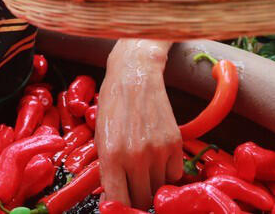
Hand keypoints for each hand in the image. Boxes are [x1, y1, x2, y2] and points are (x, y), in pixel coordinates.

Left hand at [97, 40, 181, 208]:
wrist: (135, 75)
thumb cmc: (113, 104)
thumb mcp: (101, 137)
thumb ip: (107, 170)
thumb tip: (114, 197)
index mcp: (111, 155)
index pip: (119, 201)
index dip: (119, 209)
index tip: (119, 207)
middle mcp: (135, 156)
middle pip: (141, 200)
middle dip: (136, 198)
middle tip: (132, 187)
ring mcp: (157, 151)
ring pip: (158, 189)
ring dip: (152, 185)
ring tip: (143, 168)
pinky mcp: (174, 144)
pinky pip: (173, 175)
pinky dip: (166, 173)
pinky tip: (156, 159)